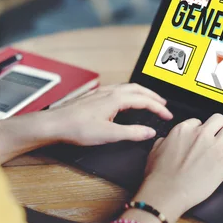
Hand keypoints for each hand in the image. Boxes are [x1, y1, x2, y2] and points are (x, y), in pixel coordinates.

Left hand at [47, 83, 172, 145]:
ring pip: (127, 87)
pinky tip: (125, 100)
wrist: (54, 124)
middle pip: (138, 89)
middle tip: (164, 105)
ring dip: (141, 93)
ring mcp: (100, 92)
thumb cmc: (76, 128)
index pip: (144, 100)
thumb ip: (131, 133)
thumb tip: (149, 132)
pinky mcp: (94, 96)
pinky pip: (117, 89)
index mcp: (116, 99)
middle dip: (153, 96)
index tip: (167, 116)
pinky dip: (129, 93)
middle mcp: (109, 92)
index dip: (158, 108)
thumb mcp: (108, 134)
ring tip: (149, 100)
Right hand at [133, 114, 222, 222]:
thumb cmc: (159, 176)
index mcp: (183, 130)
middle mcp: (200, 135)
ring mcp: (214, 147)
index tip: (203, 138)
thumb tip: (168, 140)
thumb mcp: (155, 150)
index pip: (199, 121)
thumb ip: (165, 140)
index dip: (202, 130)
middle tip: (221, 135)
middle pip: (220, 119)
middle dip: (221, 126)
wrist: (167, 192)